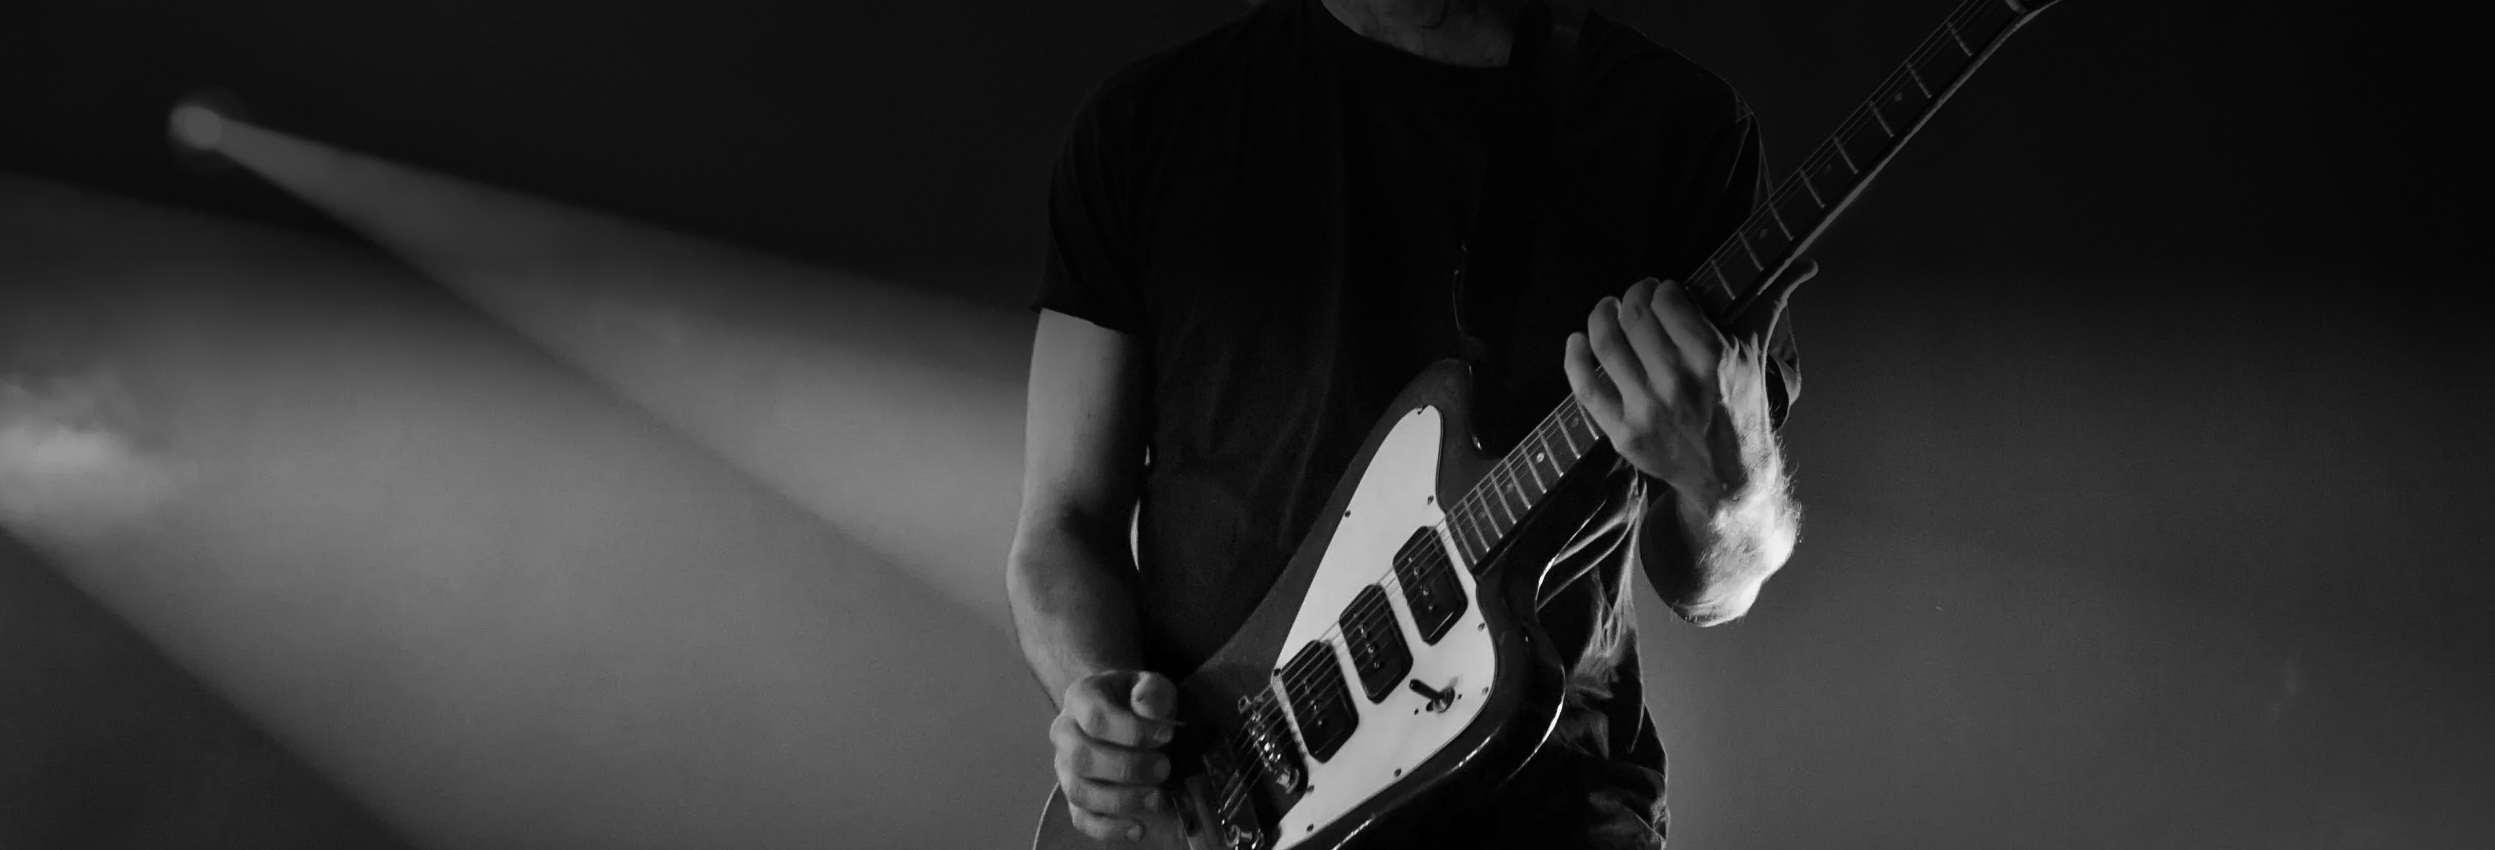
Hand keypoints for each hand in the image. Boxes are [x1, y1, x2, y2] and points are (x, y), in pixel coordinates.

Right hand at [1053, 669, 1180, 841]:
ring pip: (1080, 792)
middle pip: (1082, 757)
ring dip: (1121, 801)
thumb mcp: (1152, 686)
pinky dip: (1109, 829)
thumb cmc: (1139, 701)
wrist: (1124, 713)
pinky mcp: (1074, 796)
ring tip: (1157, 798)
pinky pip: (1082, 819)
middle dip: (1127, 768)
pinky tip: (1138, 827)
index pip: (1096, 718)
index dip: (1133, 731)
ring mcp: (1065, 767)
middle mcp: (1065, 732)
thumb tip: (1146, 704)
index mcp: (1081, 698)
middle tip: (1164, 768)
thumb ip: (1153, 692)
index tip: (1168, 735)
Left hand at [1563, 261, 1813, 501]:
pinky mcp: (1623, 433)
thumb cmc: (1741, 405)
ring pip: (1605, 345)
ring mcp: (1647, 409)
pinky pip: (1585, 388)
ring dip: (1599, 317)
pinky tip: (1577, 341)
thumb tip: (1806, 265)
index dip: (1660, 288)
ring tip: (1606, 310)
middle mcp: (1677, 382)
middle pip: (1632, 317)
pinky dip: (1574, 358)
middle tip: (1635, 297)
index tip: (1663, 290)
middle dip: (1631, 296)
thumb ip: (1772, 302)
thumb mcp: (1756, 353)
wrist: (1728, 475)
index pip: (1666, 299)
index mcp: (1712, 356)